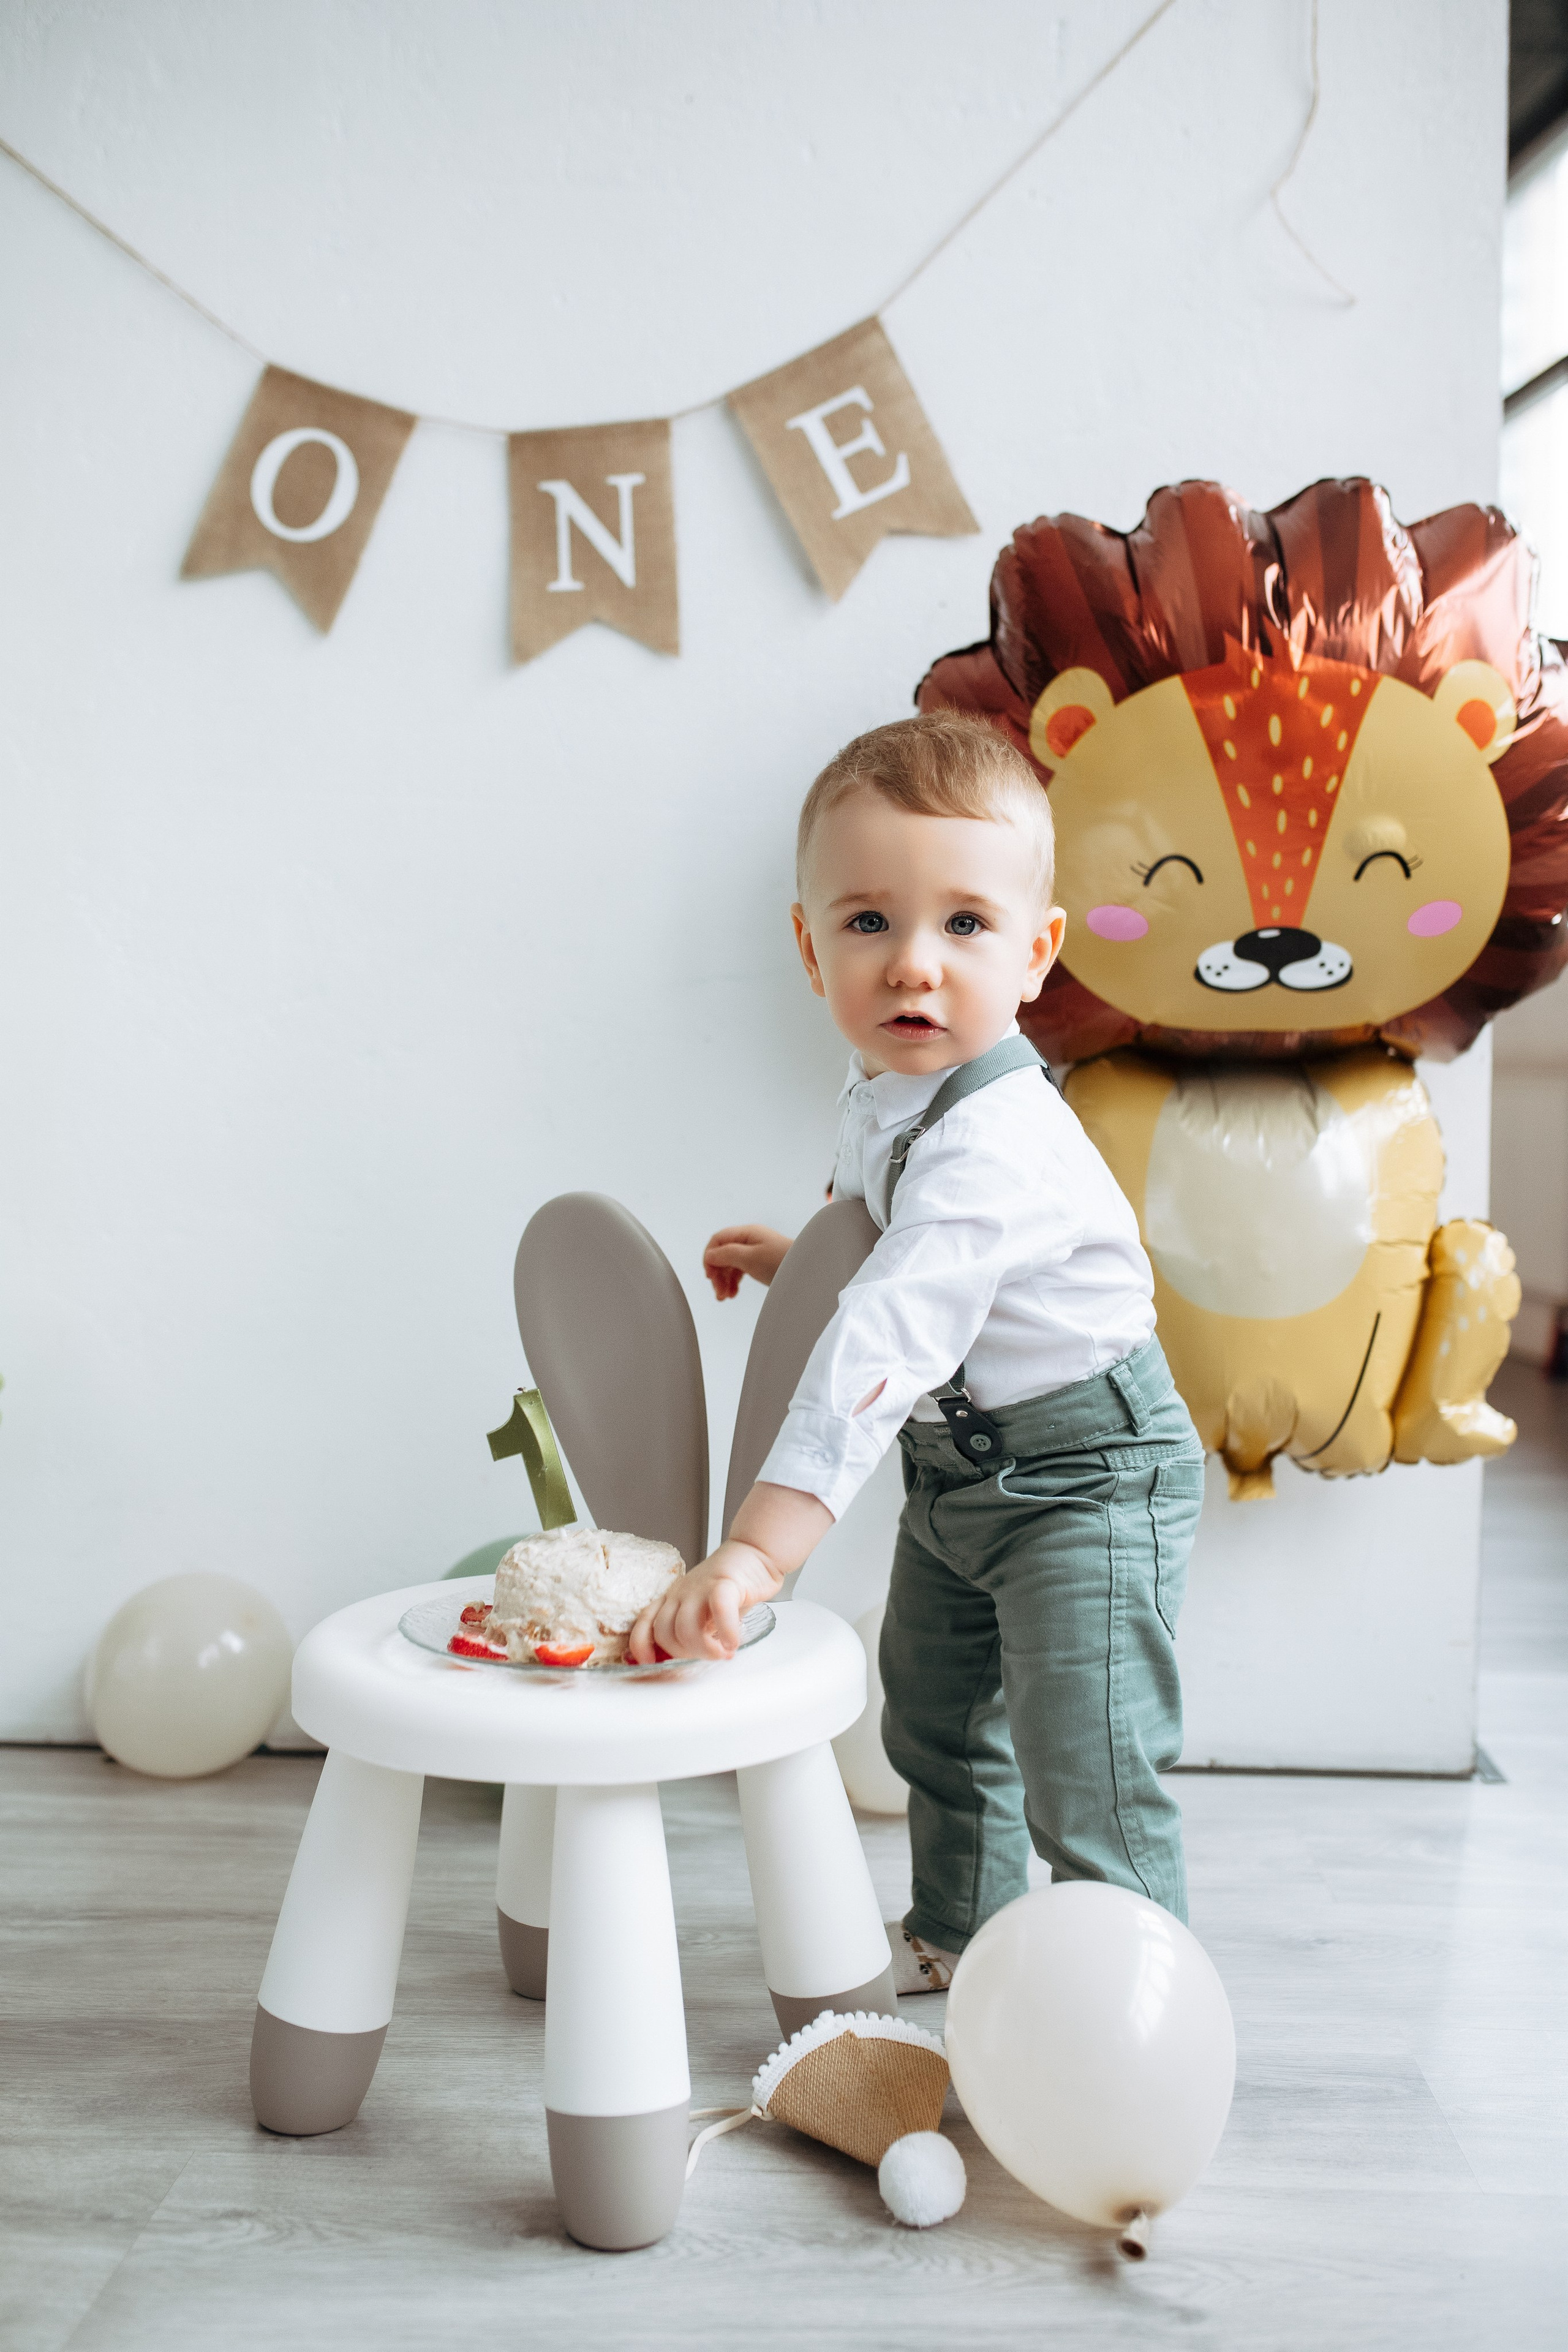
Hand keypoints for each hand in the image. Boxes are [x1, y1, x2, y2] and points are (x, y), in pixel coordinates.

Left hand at [627, 1481, 834, 1660]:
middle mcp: (680, 1593)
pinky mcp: (724, 1582)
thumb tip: (694, 1659)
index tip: (652, 1663)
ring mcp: (700, 1586)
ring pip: (685, 1626)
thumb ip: (697, 1632)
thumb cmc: (733, 1586)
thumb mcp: (707, 1612)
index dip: (641, 1645)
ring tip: (721, 1652)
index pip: (644, 1623)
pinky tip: (733, 1642)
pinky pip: (718, 1610)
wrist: (755, 1554)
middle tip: (707, 1655)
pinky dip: (726, 1632)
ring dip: (703, 1649)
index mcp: (672, 1599)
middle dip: (684, 1653)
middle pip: (664, 1632)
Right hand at [703, 1224, 791, 1300]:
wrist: (809, 1271)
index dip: (709, 1257)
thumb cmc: (782, 1261)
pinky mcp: (762, 1263)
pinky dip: (734, 1281)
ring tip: (725, 1297)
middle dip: (717, 1273)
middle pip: (723, 1254)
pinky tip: (733, 1293)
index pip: (718, 1240)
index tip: (709, 1276)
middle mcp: (750, 1240)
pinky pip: (741, 1270)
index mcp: (747, 1233)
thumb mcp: (750, 1258)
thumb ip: (726, 1254)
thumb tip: (709, 1255)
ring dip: (724, 1280)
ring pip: (731, 1264)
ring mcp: (756, 1251)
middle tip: (718, 1292)